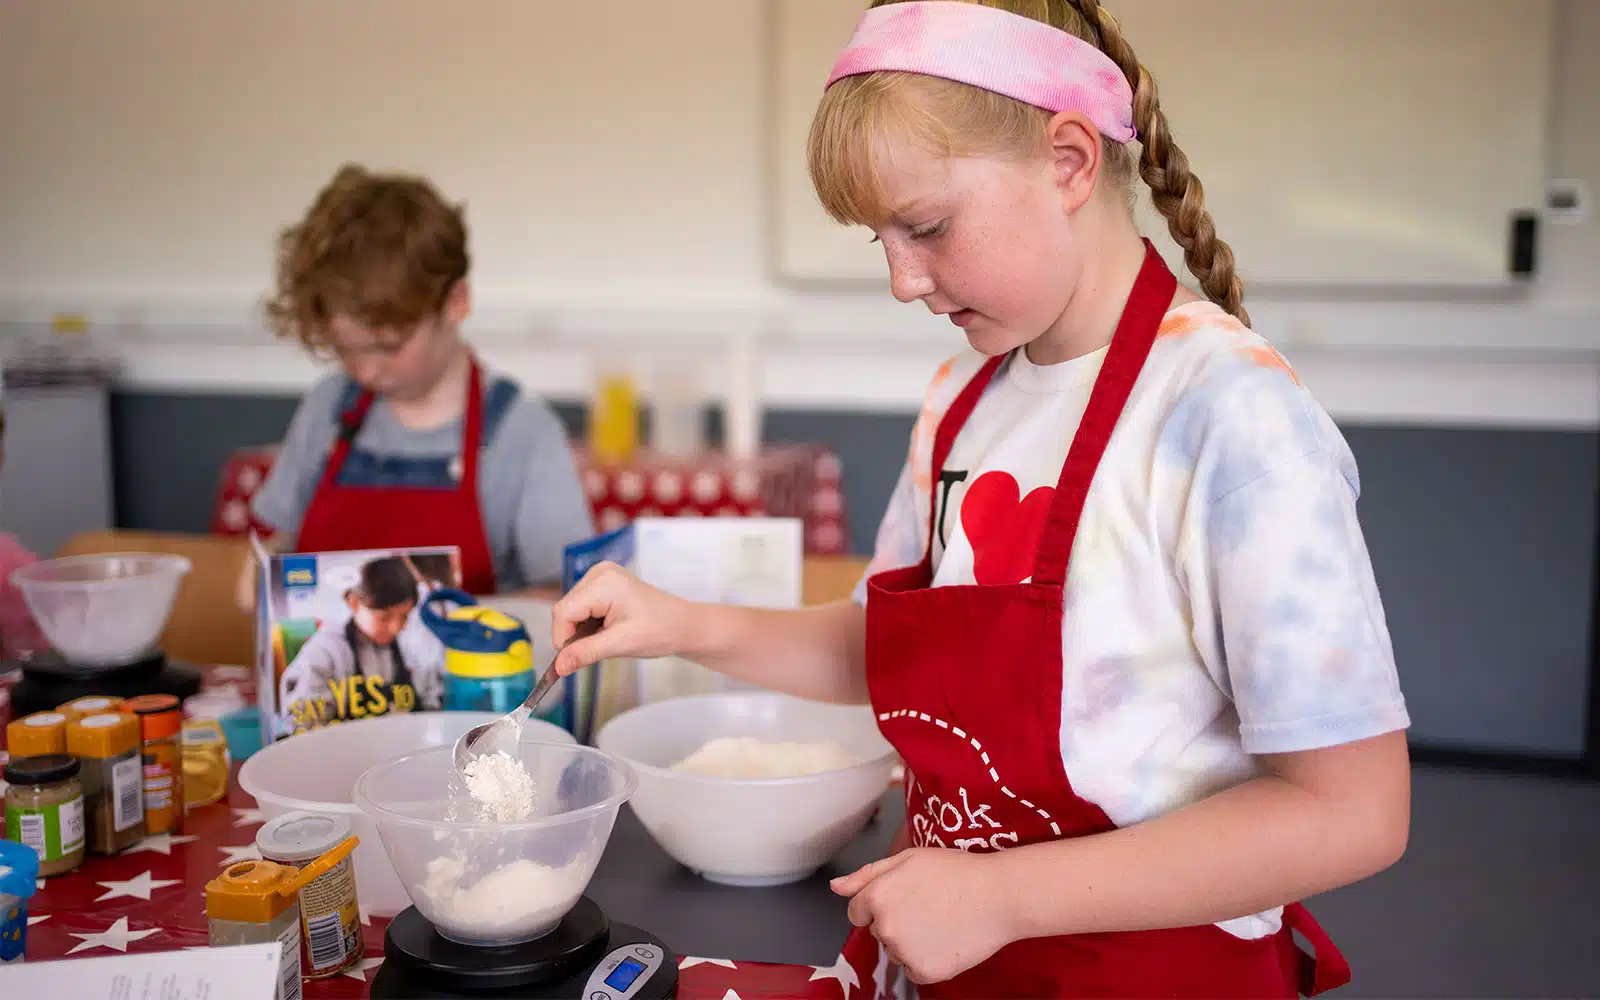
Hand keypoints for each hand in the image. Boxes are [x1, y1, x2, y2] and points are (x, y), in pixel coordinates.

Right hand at [550, 562, 695, 675]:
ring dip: (581, 629)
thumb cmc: (660, 630)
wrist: (682, 625)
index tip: (572, 658)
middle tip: (599, 647)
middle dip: (575, 634)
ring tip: (608, 637)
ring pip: (571, 609)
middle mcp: (599, 573)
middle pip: (565, 609)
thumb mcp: (620, 645)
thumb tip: (558, 666)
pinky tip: (606, 629)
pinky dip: (588, 623)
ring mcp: (601, 576)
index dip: (563, 638)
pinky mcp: (603, 583)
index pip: (563, 612)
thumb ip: (585, 653)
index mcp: (603, 583)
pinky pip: (581, 606)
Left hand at [831, 848, 1015, 984]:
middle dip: (897, 920)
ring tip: (942, 919)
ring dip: (912, 941)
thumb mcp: (909, 859)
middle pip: (878, 931)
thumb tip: (836, 887)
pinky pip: (914, 969)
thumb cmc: (957, 872)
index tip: (904, 899)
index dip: (880, 904)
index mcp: (877, 895)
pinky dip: (927, 959)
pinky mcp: (923, 971)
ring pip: (896, 951)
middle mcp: (885, 925)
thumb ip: (867, 875)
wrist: (998, 895)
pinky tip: (947, 939)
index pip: (857, 912)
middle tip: (930, 904)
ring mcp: (904, 951)